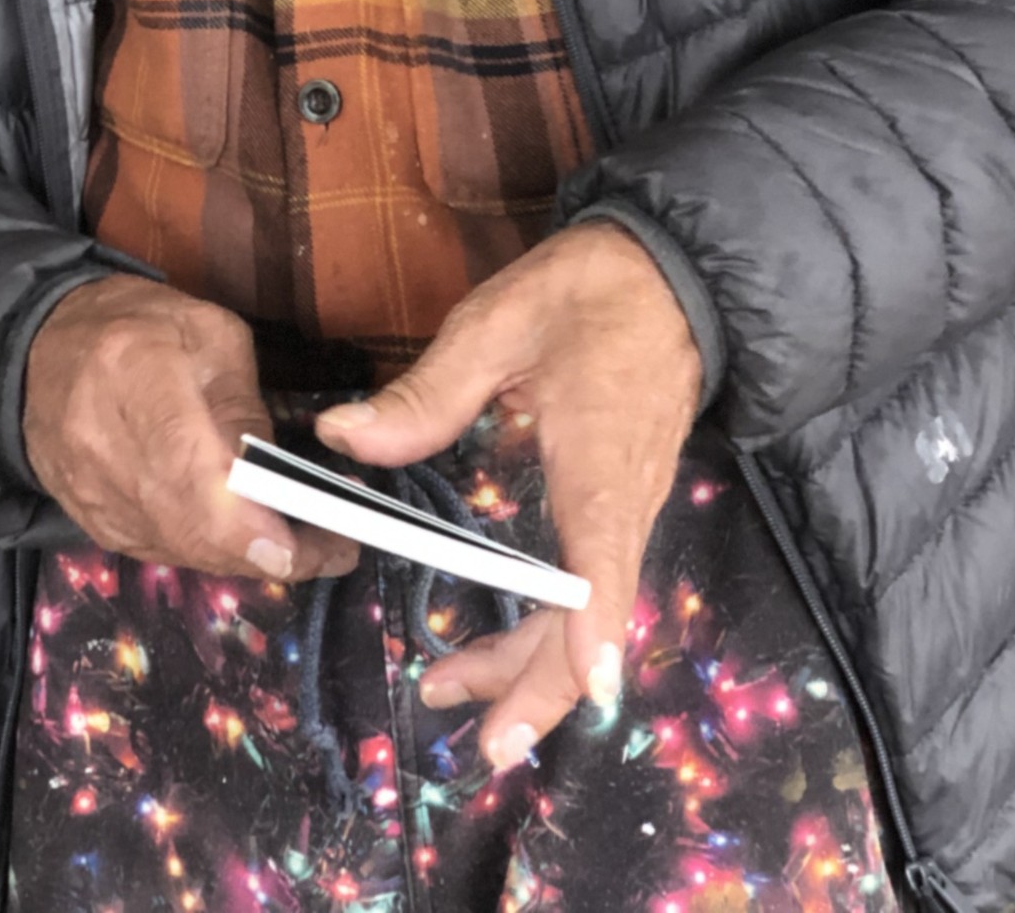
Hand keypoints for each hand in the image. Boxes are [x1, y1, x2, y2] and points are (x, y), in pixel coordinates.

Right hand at [24, 275, 358, 580]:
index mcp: (137, 374)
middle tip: (332, 549)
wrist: (39, 349)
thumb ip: (245, 406)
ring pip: (178, 550)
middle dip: (267, 551)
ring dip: (242, 556)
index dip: (250, 525)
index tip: (311, 544)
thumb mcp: (209, 333)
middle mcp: (103, 446)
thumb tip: (277, 478)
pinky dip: (205, 550)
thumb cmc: (136, 325)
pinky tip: (241, 537)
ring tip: (302, 542)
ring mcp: (89, 493)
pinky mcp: (88, 521)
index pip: (191, 473)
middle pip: (189, 529)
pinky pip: (157, 551)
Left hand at [313, 220, 702, 767]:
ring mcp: (629, 509)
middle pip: (593, 620)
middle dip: (539, 685)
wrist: (673, 274)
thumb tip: (341, 437)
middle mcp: (625, 504)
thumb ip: (427, 389)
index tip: (583, 687)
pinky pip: (593, 589)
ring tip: (451, 692)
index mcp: (599, 464)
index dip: (593, 631)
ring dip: (532, 665)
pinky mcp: (622, 504)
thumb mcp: (501, 322)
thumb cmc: (589, 293)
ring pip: (590, 614)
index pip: (604, 564)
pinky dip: (551, 633)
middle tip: (476, 740)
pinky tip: (500, 647)